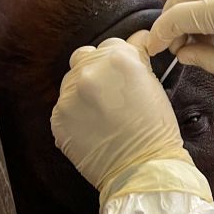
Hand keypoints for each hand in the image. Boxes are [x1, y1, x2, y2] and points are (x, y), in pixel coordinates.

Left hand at [51, 37, 209, 206]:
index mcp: (119, 58)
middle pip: (85, 56)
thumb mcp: (154, 86)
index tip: (124, 71)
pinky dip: (76, 115)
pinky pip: (64, 108)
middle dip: (97, 70)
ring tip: (102, 114)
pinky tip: (93, 128)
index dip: (120, 59)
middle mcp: (90, 71)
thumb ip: (137, 61)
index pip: (113, 44)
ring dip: (84, 92)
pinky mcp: (57, 118)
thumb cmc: (156, 131)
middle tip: (111, 92)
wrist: (143, 170)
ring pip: (72, 81)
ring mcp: (69, 95)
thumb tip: (135, 42)